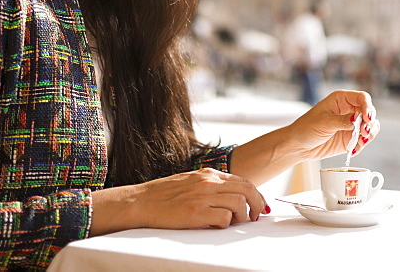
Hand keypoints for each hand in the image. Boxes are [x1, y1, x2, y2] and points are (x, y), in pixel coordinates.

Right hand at [91, 168, 266, 234]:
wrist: (140, 202)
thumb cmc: (163, 196)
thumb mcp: (190, 182)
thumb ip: (210, 186)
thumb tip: (231, 196)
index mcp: (208, 174)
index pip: (243, 181)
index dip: (256, 194)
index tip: (259, 206)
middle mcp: (208, 182)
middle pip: (247, 190)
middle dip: (257, 204)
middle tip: (255, 217)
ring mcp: (203, 196)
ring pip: (239, 203)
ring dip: (242, 216)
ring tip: (236, 223)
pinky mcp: (196, 212)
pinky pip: (224, 218)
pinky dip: (226, 224)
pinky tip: (219, 226)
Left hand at [287, 90, 380, 161]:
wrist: (298, 145)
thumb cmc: (306, 128)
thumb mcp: (324, 123)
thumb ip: (342, 121)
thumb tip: (358, 120)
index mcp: (341, 99)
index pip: (362, 98)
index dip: (368, 107)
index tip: (367, 119)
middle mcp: (348, 110)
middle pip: (369, 112)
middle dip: (369, 123)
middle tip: (364, 132)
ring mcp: (351, 124)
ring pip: (370, 126)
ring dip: (369, 134)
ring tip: (362, 141)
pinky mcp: (350, 138)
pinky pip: (363, 139)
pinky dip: (363, 144)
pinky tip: (354, 149)